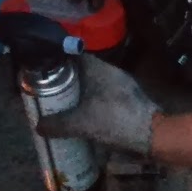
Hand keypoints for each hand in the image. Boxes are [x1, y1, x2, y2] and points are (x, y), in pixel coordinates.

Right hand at [36, 56, 159, 154]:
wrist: (153, 135)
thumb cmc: (116, 121)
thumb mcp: (82, 124)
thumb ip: (58, 124)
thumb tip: (38, 126)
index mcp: (99, 69)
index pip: (74, 55)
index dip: (56, 60)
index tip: (41, 70)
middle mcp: (111, 73)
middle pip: (81, 71)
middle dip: (64, 80)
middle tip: (46, 91)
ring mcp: (121, 87)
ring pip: (92, 85)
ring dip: (77, 94)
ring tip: (60, 105)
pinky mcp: (127, 101)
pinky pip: (101, 97)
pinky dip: (89, 105)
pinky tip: (81, 117)